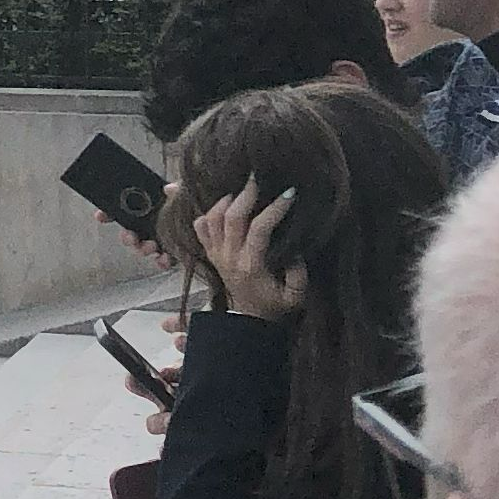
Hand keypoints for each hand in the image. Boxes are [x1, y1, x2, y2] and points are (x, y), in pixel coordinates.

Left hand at [189, 189, 293, 317]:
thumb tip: (297, 250)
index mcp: (250, 265)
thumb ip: (298, 276)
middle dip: (246, 194)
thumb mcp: (295, 297)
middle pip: (231, 217)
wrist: (248, 321)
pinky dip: (207, 212)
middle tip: (259, 177)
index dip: (274, 209)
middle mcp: (228, 257)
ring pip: (212, 218)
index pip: (259, 229)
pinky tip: (223, 202)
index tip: (290, 193)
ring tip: (243, 187)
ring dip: (226, 200)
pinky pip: (200, 227)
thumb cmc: (276, 306)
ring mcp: (216, 254)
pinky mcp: (210, 253)